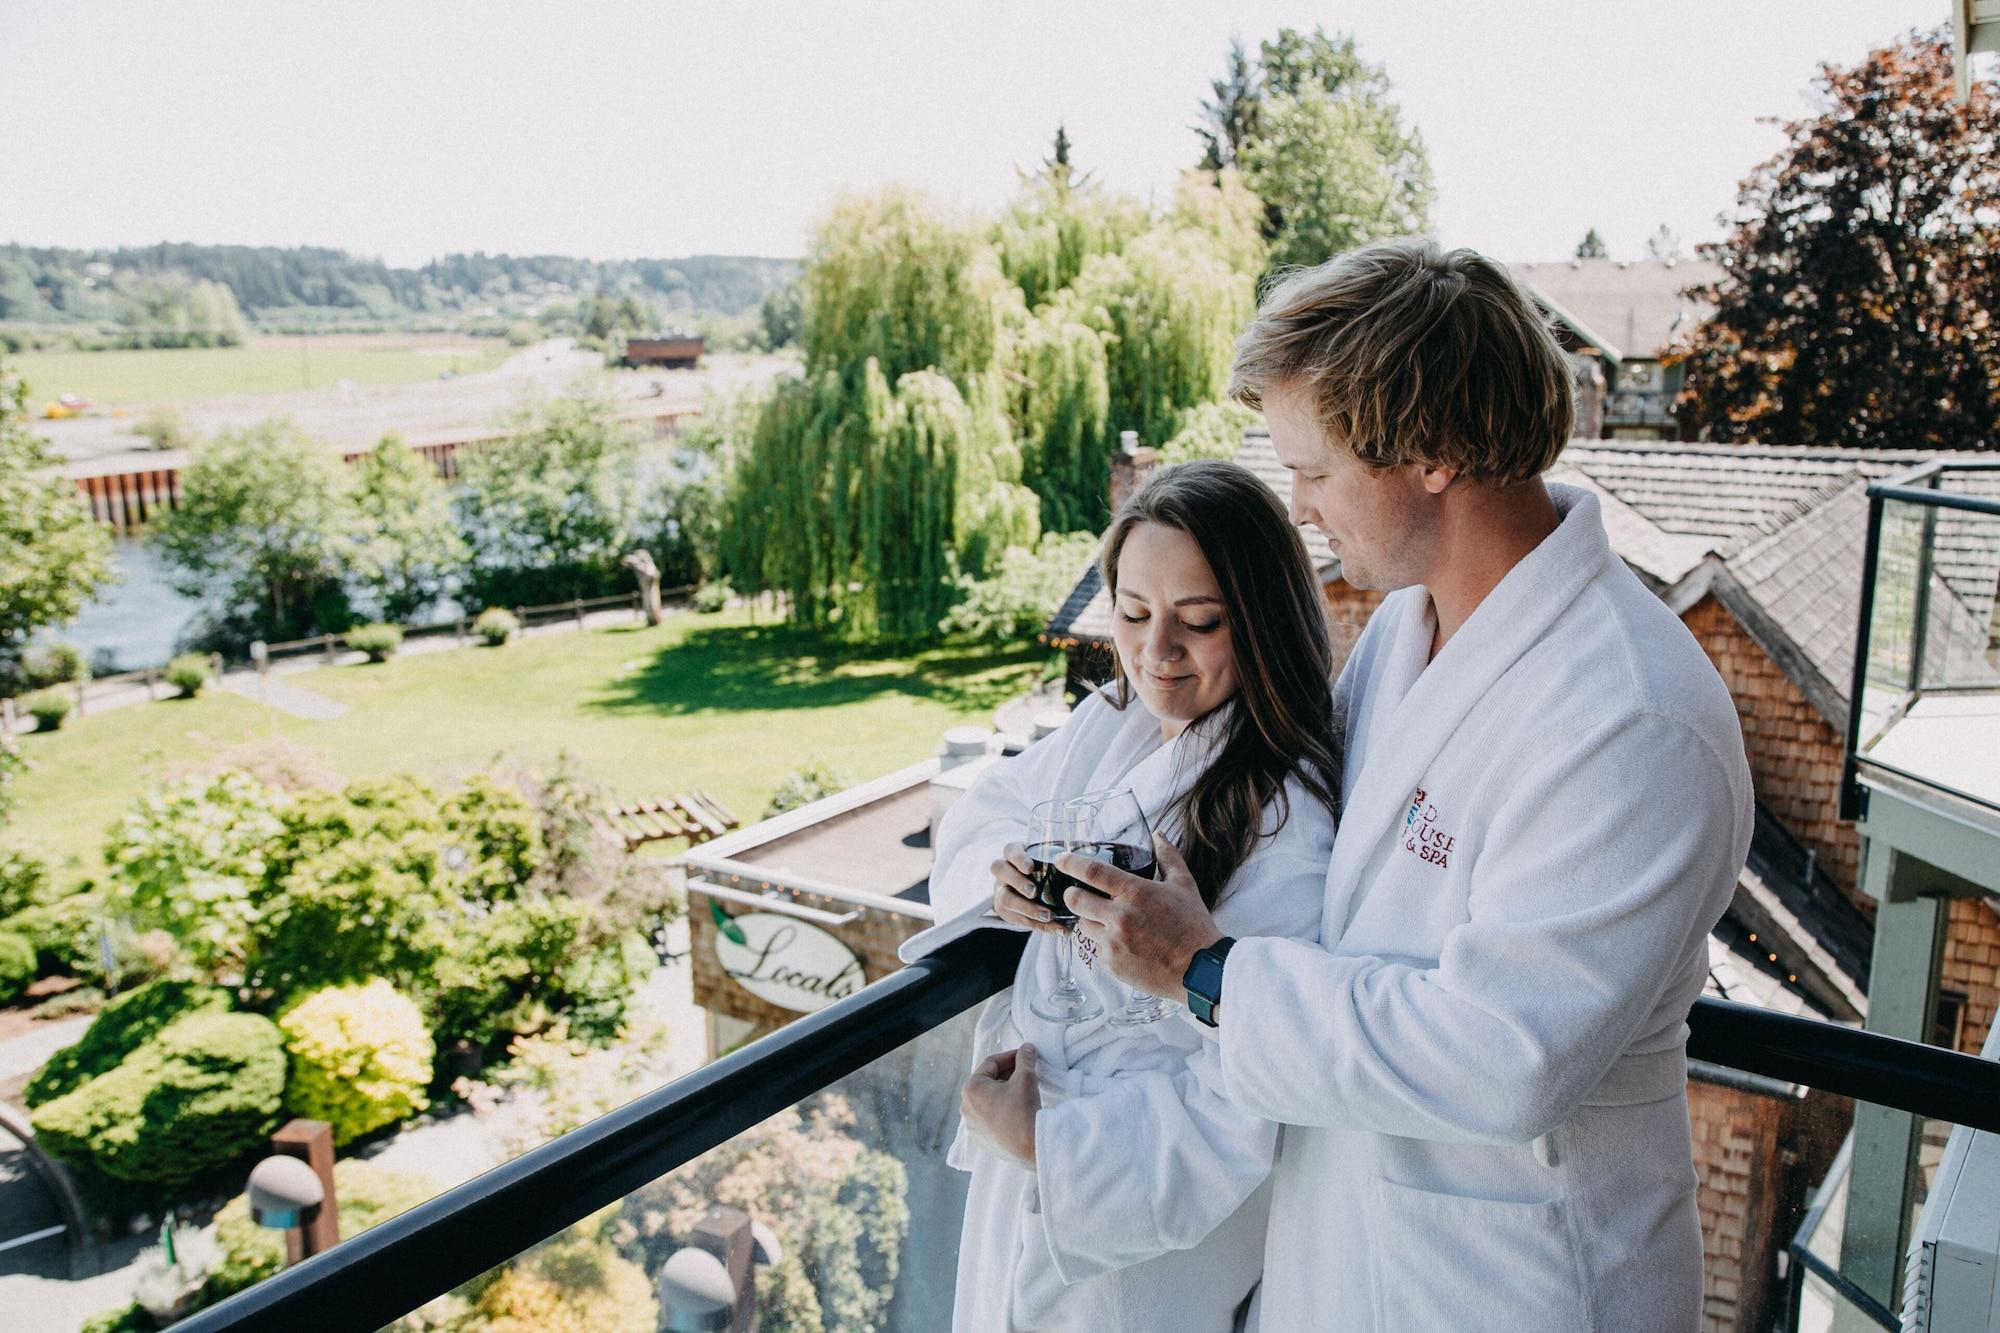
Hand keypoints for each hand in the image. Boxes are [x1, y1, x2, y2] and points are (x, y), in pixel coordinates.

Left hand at [960, 1044, 1040, 1164]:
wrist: (1031, 1146)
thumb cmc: (1024, 1109)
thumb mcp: (1026, 1077)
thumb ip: (1024, 1059)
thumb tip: (1027, 1048)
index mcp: (971, 1088)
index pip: (991, 1064)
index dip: (1010, 1056)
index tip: (1024, 1055)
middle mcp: (965, 1107)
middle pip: (987, 1082)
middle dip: (1006, 1075)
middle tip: (1024, 1071)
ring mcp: (971, 1126)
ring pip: (988, 1101)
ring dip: (1003, 1092)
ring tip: (1021, 1090)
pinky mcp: (981, 1140)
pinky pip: (989, 1119)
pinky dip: (1000, 1111)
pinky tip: (1016, 1110)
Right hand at [992, 843, 1062, 933]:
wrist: (1039, 890)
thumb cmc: (1050, 869)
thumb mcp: (1053, 860)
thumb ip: (1065, 858)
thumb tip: (1086, 859)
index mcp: (1016, 853)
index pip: (1010, 849)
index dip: (1018, 858)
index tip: (1031, 868)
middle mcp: (1004, 870)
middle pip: (999, 870)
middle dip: (1017, 882)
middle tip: (1034, 892)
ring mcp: (1001, 889)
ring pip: (1003, 898)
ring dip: (1026, 909)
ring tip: (1047, 916)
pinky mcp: (1005, 910)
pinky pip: (1016, 920)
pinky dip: (1038, 926)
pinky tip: (1057, 928)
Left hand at [1062, 835, 1222, 999]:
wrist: (1200, 970)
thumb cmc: (1193, 925)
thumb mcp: (1184, 885)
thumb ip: (1167, 857)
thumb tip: (1158, 835)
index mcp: (1135, 893)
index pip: (1092, 871)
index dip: (1071, 863)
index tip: (1061, 860)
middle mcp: (1120, 917)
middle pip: (1075, 900)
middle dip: (1072, 895)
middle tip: (1077, 893)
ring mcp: (1113, 943)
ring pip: (1083, 926)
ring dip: (1090, 920)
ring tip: (1108, 921)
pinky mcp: (1112, 965)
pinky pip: (1094, 949)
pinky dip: (1102, 943)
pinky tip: (1121, 942)